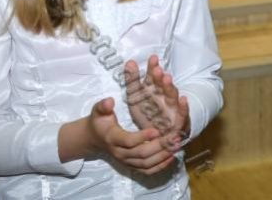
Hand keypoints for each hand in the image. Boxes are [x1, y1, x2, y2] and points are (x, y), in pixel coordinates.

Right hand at [58, 97, 176, 174]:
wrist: (94, 138)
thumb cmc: (100, 121)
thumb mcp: (98, 111)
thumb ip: (103, 106)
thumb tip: (109, 101)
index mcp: (112, 138)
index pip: (128, 141)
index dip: (142, 137)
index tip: (156, 130)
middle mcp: (119, 153)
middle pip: (141, 154)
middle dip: (159, 146)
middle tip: (174, 137)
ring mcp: (126, 161)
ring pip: (146, 163)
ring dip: (163, 156)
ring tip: (176, 145)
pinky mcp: (131, 166)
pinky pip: (146, 170)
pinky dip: (159, 166)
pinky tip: (171, 157)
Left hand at [124, 55, 189, 151]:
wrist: (157, 135)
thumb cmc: (148, 113)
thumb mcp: (136, 97)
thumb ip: (132, 80)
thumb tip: (129, 61)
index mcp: (153, 90)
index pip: (153, 76)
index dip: (152, 67)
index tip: (153, 58)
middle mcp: (164, 96)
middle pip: (162, 85)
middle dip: (160, 77)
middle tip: (157, 69)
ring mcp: (172, 107)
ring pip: (172, 96)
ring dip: (170, 87)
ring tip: (167, 78)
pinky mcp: (179, 120)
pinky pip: (182, 113)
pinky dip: (184, 107)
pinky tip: (183, 99)